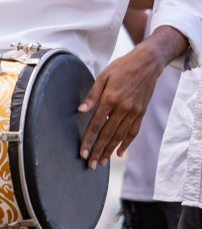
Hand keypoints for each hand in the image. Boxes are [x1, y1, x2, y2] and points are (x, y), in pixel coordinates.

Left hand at [77, 26, 184, 167]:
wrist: (147, 64)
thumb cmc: (121, 68)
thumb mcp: (103, 76)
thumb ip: (92, 95)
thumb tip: (80, 110)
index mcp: (110, 99)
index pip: (96, 124)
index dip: (88, 140)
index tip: (82, 152)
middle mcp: (123, 108)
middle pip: (108, 134)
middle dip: (98, 150)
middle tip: (90, 165)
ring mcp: (134, 112)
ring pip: (120, 136)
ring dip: (110, 150)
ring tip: (102, 161)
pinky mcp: (141, 113)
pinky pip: (133, 131)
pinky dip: (126, 143)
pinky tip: (119, 152)